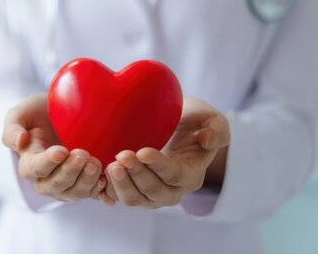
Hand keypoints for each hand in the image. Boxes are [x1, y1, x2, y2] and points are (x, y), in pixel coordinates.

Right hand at [2, 94, 106, 201]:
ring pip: (74, 193)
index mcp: (29, 162)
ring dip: (85, 181)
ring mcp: (66, 185)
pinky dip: (99, 191)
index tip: (61, 150)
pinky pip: (92, 194)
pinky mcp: (84, 185)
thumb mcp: (20, 114)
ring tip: (95, 163)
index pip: (34, 168)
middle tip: (83, 154)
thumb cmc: (38, 113)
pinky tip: (105, 180)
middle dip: (69, 172)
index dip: (48, 163)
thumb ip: (12, 128)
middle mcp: (45, 179)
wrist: (60, 115)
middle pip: (55, 184)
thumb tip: (20, 142)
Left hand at [102, 98, 229, 207]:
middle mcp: (172, 190)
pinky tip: (99, 175)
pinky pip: (118, 198)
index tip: (142, 151)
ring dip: (121, 185)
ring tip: (110, 165)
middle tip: (122, 156)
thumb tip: (208, 140)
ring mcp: (150, 195)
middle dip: (137, 175)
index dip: (159, 166)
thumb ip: (218, 128)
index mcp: (191, 174)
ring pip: (135, 200)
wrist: (172, 128)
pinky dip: (108, 190)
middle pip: (154, 191)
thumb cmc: (192, 121)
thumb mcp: (211, 118)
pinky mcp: (132, 191)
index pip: (175, 175)